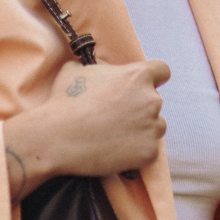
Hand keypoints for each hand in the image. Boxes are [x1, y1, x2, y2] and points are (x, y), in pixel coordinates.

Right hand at [2, 59, 170, 199]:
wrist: (57, 138)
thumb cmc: (64, 102)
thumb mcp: (76, 70)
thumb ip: (98, 67)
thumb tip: (101, 69)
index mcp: (137, 76)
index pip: (162, 71)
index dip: (153, 78)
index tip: (143, 87)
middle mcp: (151, 100)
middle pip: (154, 102)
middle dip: (139, 108)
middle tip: (116, 117)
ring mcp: (152, 127)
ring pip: (155, 126)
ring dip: (141, 129)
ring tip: (114, 135)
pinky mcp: (149, 152)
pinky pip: (148, 150)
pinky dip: (136, 151)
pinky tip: (115, 150)